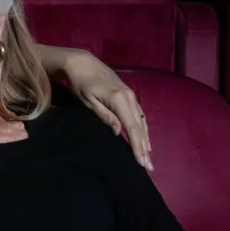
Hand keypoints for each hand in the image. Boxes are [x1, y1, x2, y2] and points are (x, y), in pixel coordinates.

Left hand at [65, 52, 152, 170]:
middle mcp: (130, 98)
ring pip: (142, 122)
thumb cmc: (81, 84)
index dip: (137, 147)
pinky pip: (139, 116)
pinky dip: (143, 129)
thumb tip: (118, 132)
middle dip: (144, 148)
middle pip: (140, 127)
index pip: (132, 128)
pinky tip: (144, 139)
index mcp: (120, 100)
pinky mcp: (129, 95)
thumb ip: (105, 116)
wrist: (83, 63)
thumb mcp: (89, 101)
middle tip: (148, 167)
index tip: (141, 162)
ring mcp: (131, 96)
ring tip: (148, 157)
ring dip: (146, 140)